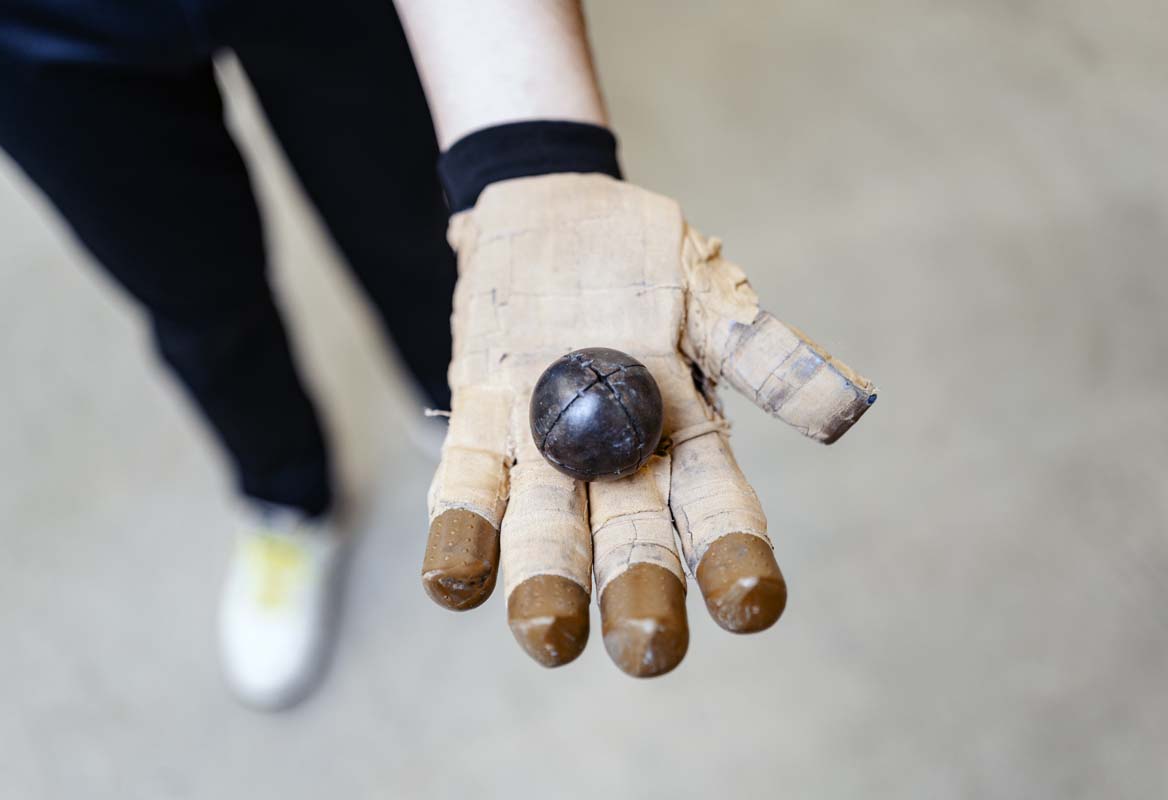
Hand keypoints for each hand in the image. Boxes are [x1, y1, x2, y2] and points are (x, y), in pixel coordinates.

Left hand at [421, 174, 874, 676]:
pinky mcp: (481, 421)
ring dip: (546, 584)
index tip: (753, 606)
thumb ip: (762, 353)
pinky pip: (468, 484)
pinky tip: (452, 580)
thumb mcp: (705, 295)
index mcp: (684, 441)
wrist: (547, 209)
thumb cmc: (639, 252)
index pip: (718, 517)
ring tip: (547, 636)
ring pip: (547, 531)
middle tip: (647, 650)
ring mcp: (545, 449)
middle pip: (631, 544)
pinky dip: (462, 528)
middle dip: (639, 594)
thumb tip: (851, 410)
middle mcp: (616, 464)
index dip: (735, 561)